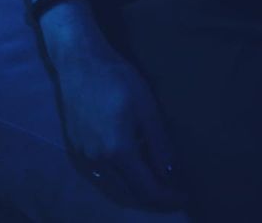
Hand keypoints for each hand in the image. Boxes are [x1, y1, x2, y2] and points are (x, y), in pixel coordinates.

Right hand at [40, 4, 184, 211]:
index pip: (146, 188)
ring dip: (135, 189)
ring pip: (114, 186)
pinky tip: (132, 168)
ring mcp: (84, 157)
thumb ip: (158, 143)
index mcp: (117, 151)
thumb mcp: (146, 107)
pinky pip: (101, 175)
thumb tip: (170, 174)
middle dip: (153, 197)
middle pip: (129, 193)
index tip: (184, 197)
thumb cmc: (118, 78)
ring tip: (157, 183)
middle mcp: (98, 161)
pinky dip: (119, 179)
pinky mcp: (76, 149)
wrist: (80, 62)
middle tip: (174, 193)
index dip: (166, 197)